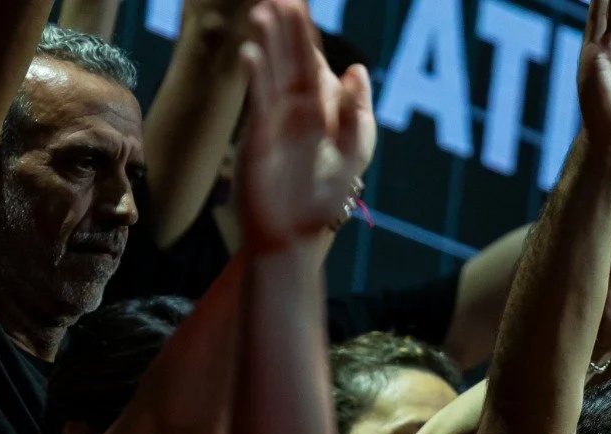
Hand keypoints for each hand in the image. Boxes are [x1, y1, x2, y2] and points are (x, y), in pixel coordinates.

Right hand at [235, 0, 374, 251]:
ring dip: (267, 43)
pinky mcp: (257, 138)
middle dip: (287, 29)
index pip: (311, 62)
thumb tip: (357, 70)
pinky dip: (256, 78)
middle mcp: (294, 110)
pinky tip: (252, 55)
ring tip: (263, 11)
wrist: (294, 233)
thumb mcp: (354, 151)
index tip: (300, 3)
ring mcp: (274, 121)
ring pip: (271, 73)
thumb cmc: (324, 195)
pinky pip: (257, 102)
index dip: (307, 34)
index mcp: (320, 109)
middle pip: (289, 60)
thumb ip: (358, 112)